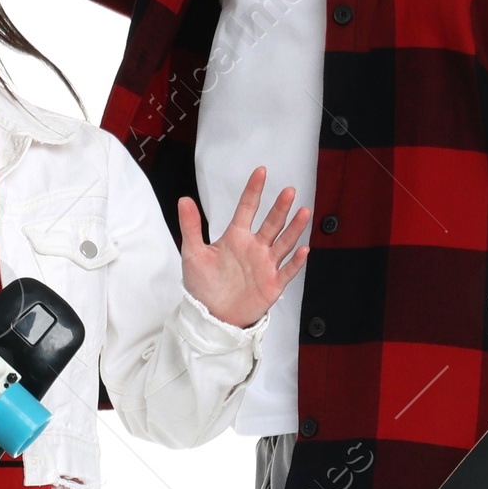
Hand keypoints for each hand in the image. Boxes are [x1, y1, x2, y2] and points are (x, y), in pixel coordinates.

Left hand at [178, 169, 310, 328]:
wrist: (211, 316)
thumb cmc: (202, 286)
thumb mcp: (193, 253)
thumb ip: (191, 226)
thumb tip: (183, 200)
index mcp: (236, 237)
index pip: (247, 208)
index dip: (253, 191)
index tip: (260, 171)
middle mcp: (254, 248)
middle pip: (271, 223)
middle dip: (280, 207)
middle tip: (289, 190)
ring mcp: (265, 265)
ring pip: (284, 242)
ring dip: (294, 228)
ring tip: (303, 212)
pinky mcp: (272, 284)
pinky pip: (287, 270)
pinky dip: (296, 261)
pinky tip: (304, 249)